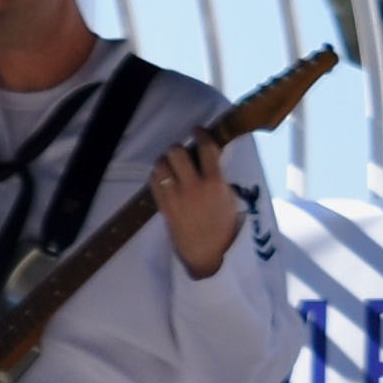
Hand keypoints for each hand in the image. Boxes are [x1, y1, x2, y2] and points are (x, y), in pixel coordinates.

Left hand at [151, 135, 244, 276]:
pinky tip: (164, 178)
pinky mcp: (162, 205)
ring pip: (161, 164)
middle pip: (176, 152)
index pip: (206, 148)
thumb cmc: (223, 223)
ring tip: (172, 165)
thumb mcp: (229, 196)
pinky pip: (153, 181)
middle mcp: (193, 186)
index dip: (201, 134)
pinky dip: (157, 175)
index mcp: (215, 182)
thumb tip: (210, 156)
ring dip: (165, 160)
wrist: (207, 251)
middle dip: (179, 148)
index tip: (198, 131)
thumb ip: (218, 175)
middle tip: (183, 152)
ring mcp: (174, 196)